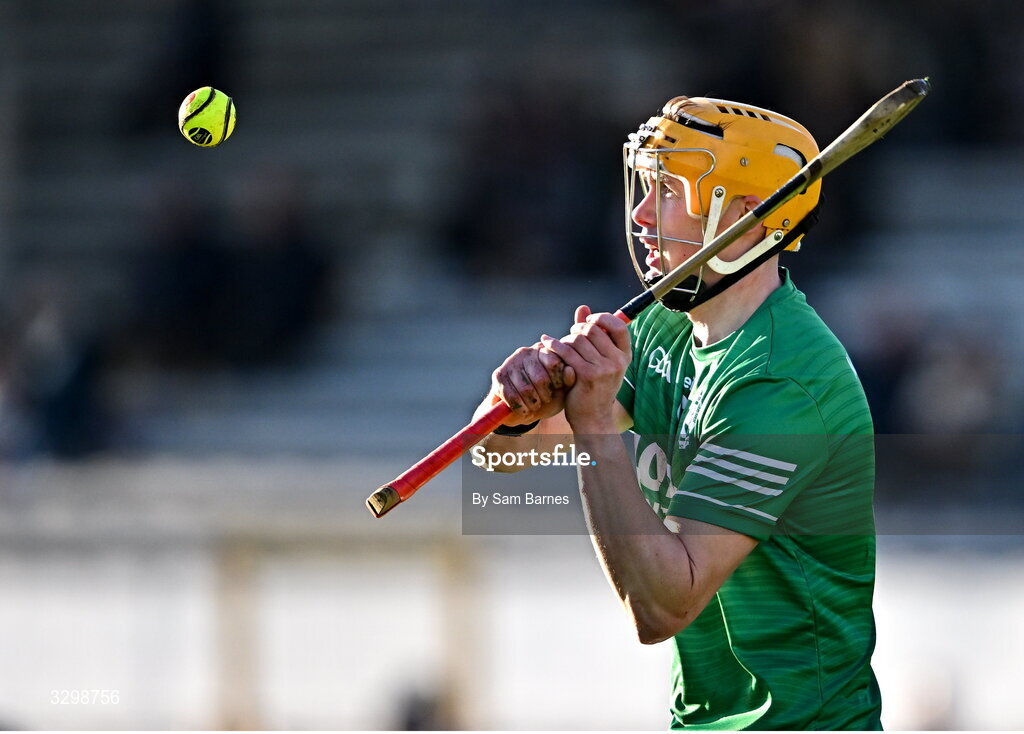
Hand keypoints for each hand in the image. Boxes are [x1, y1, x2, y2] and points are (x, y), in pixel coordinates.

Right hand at [490, 340, 575, 424]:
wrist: (523, 409)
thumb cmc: (547, 396)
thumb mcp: (562, 389)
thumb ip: (569, 379)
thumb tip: (570, 370)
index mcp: (544, 351)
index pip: (554, 362)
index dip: (557, 380)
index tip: (558, 388)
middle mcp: (526, 352)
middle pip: (540, 378)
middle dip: (545, 395)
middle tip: (545, 400)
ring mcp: (510, 362)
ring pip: (525, 389)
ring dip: (533, 403)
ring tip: (536, 405)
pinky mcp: (498, 375)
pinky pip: (512, 396)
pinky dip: (520, 408)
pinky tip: (525, 410)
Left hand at [540, 305, 630, 430]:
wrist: (593, 418)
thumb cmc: (594, 388)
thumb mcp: (600, 361)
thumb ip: (592, 334)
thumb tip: (583, 307)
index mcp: (625, 355)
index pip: (619, 326)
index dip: (602, 318)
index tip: (589, 321)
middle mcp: (618, 361)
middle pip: (593, 329)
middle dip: (578, 329)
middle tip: (570, 336)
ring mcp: (604, 369)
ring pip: (578, 339)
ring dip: (566, 340)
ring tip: (562, 346)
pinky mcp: (587, 375)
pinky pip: (567, 352)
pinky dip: (554, 345)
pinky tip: (546, 342)